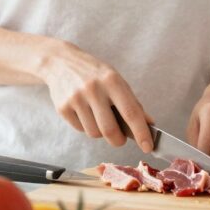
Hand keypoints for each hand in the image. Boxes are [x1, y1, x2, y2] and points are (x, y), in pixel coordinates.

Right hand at [36, 40, 154, 152]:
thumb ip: (132, 102)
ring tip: (98, 117)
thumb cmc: (93, 73)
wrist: (60, 62)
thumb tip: (148, 123)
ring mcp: (76, 98)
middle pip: (110, 130)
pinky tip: (84, 112)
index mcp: (112, 80)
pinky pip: (80, 130)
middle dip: (118, 140)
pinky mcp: (62, 108)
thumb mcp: (115, 80)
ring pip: (94, 133)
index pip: (130, 112)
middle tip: (120, 138)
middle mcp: (93, 89)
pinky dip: (86, 126)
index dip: (141, 132)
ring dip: (100, 132)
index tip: (148, 146)